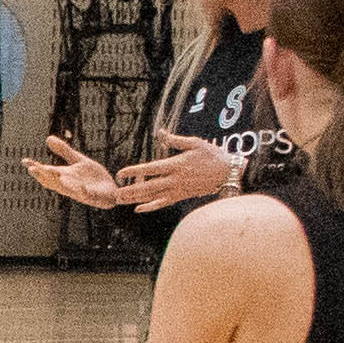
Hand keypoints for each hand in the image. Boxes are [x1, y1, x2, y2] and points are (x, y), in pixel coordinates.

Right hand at [20, 137, 121, 206]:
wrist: (111, 190)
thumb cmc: (92, 178)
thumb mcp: (78, 160)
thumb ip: (64, 151)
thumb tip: (48, 138)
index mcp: (64, 175)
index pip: (46, 171)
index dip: (35, 167)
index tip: (25, 161)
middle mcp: (68, 184)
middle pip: (52, 181)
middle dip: (43, 175)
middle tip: (33, 169)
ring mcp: (79, 192)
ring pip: (65, 189)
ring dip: (58, 183)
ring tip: (52, 173)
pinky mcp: (92, 197)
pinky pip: (87, 195)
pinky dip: (83, 191)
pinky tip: (81, 186)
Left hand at [114, 132, 242, 210]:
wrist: (228, 173)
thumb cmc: (212, 155)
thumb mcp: (195, 143)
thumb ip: (175, 141)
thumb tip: (161, 133)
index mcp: (176, 165)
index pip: (150, 169)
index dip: (134, 171)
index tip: (120, 173)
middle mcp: (175, 179)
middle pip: (148, 186)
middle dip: (131, 190)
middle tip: (115, 193)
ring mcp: (178, 189)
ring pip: (153, 196)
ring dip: (136, 199)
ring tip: (121, 200)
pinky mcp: (182, 196)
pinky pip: (163, 203)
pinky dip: (151, 207)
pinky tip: (139, 209)